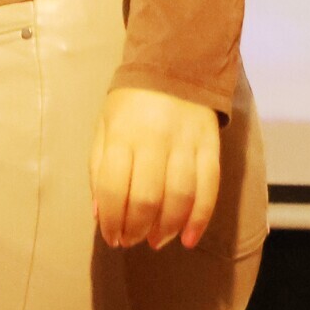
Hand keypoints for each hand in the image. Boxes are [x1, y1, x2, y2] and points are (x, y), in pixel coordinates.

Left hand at [89, 87, 221, 249]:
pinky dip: (200, 219)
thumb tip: (98, 213)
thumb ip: (98, 169)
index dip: (111, 220)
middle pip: (147, 198)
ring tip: (156, 241)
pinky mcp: (211, 148)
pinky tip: (189, 238)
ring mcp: (186, 144)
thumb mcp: (104, 128)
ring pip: (180, 198)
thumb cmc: (130, 104)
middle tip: (132, 241)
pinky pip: (209, 190)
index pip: (113, 187)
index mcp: (122, 135)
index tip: (111, 237)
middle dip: (137, 228)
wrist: (175, 68)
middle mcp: (154, 141)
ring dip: (167, 228)